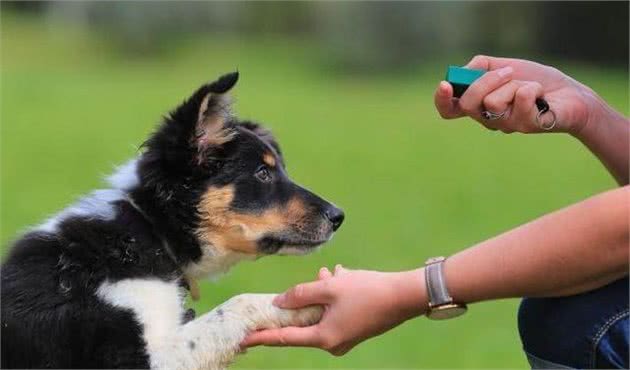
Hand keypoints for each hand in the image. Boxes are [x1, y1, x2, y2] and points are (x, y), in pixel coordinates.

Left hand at [241, 265, 425, 355]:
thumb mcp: (330, 288)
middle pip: (303, 323)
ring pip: (321, 312)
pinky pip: (335, 311)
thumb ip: (301, 294)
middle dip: (300, 302)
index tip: (243, 339)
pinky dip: (333, 295)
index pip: (284, 338)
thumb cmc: (368, 291)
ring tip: (327, 274)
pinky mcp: (355, 328)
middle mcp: (333, 343)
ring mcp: (346, 337)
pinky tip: (339, 276)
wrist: (405, 296)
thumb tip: (279, 302)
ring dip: (320, 293)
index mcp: (324, 337)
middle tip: (289, 291)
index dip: (262, 337)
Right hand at [434, 55, 597, 134]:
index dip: (442, 100)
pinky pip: (520, 99)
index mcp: (479, 105)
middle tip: (508, 72)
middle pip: (467, 105)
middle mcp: (489, 119)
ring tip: (528, 86)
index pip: (449, 110)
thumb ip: (480, 66)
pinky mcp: (527, 126)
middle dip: (485, 82)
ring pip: (492, 102)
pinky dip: (533, 87)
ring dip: (513, 84)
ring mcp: (507, 126)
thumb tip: (464, 72)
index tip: (445, 84)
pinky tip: (542, 95)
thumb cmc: (535, 81)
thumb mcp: (504, 66)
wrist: (570, 93)